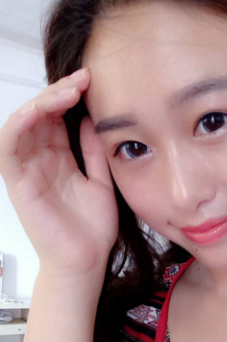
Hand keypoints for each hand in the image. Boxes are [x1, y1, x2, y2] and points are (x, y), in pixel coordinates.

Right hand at [0, 68, 118, 281]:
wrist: (85, 263)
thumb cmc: (92, 230)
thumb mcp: (101, 182)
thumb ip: (93, 152)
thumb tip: (91, 120)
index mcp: (59, 159)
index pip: (57, 118)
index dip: (70, 96)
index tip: (93, 81)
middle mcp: (40, 161)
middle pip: (40, 115)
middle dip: (59, 92)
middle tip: (82, 78)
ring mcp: (27, 170)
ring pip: (23, 123)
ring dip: (42, 102)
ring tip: (68, 90)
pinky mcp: (17, 182)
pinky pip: (10, 146)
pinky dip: (20, 124)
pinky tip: (39, 110)